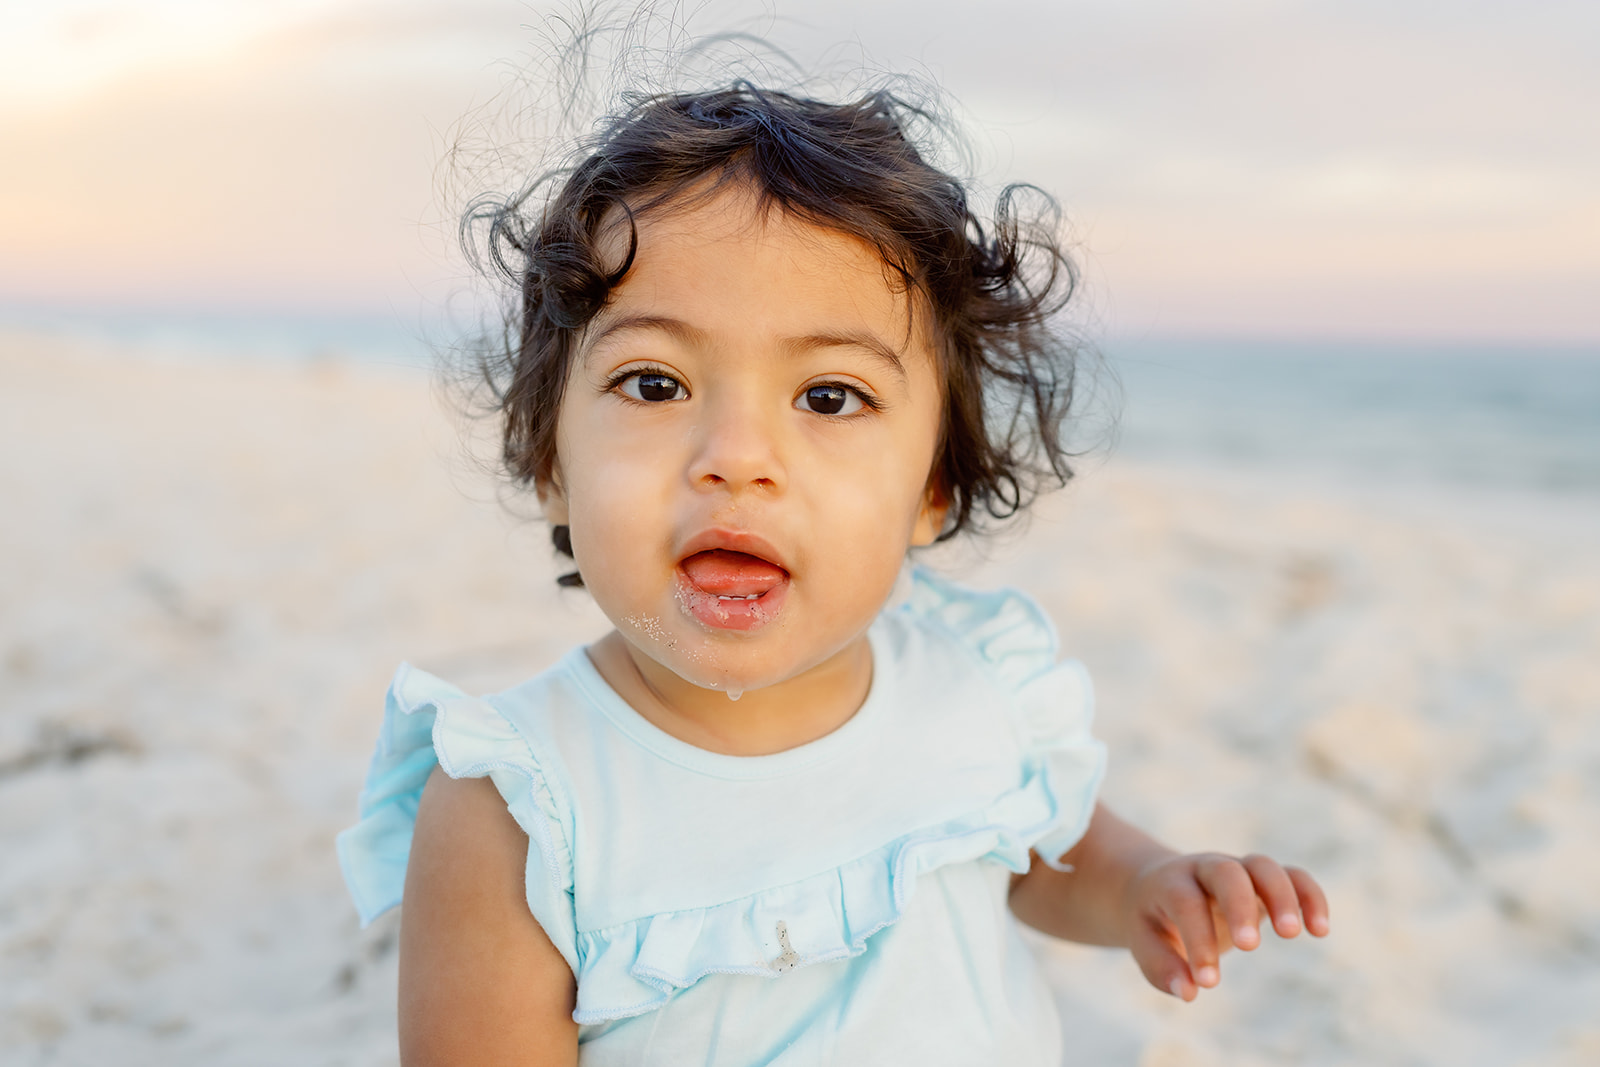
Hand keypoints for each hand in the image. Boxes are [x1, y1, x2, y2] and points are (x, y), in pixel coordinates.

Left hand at [1124, 852, 1328, 1000]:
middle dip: (1240, 906)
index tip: (1209, 983)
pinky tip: (1320, 930)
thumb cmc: (1152, 919)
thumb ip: (1162, 967)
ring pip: (1264, 866)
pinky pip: (1293, 876)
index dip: (1199, 941)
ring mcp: (1237, 870)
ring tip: (1292, 934)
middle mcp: (1205, 868)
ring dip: (1282, 896)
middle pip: (1227, 871)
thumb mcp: (1143, 941)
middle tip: (1249, 947)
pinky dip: (1310, 896)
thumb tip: (1190, 992)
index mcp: (1170, 882)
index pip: (1186, 903)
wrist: (1157, 884)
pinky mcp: (1262, 881)